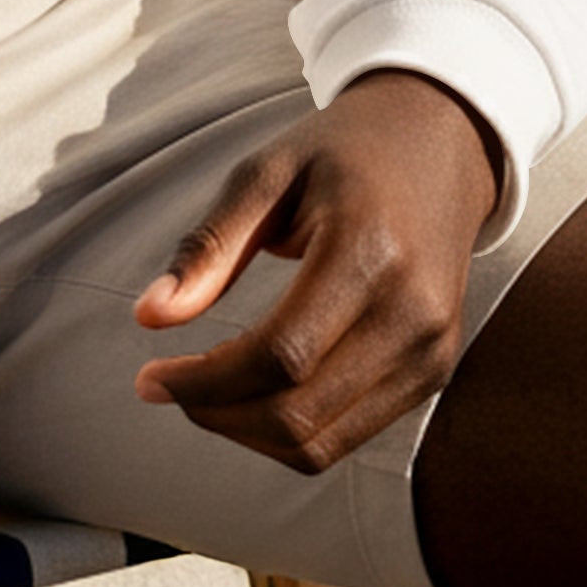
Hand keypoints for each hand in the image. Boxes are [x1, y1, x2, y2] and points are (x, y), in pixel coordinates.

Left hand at [131, 67, 501, 472]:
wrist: (438, 143)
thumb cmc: (340, 153)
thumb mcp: (266, 172)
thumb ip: (210, 245)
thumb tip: (148, 316)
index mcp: (369, 251)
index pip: (280, 355)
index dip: (205, 382)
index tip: (149, 378)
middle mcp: (411, 312)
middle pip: (298, 412)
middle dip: (216, 413)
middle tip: (166, 386)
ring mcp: (430, 349)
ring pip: (323, 442)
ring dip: (247, 432)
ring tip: (204, 392)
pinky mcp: (433, 370)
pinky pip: (350, 436)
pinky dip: (290, 431)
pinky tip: (252, 391)